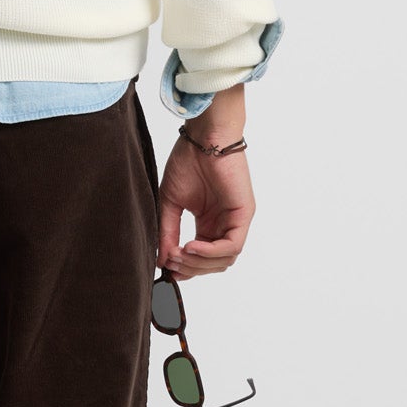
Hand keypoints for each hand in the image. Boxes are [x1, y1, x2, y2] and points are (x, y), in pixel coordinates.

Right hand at [157, 98, 254, 276]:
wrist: (203, 137)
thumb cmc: (188, 161)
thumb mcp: (170, 204)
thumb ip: (167, 232)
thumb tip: (163, 261)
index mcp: (209, 223)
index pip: (201, 258)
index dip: (185, 268)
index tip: (166, 270)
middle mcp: (224, 224)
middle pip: (213, 264)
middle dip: (191, 268)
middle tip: (171, 262)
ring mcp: (236, 220)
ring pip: (224, 260)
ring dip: (199, 262)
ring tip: (178, 254)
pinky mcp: (244, 214)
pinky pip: (232, 246)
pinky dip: (210, 252)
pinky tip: (190, 246)